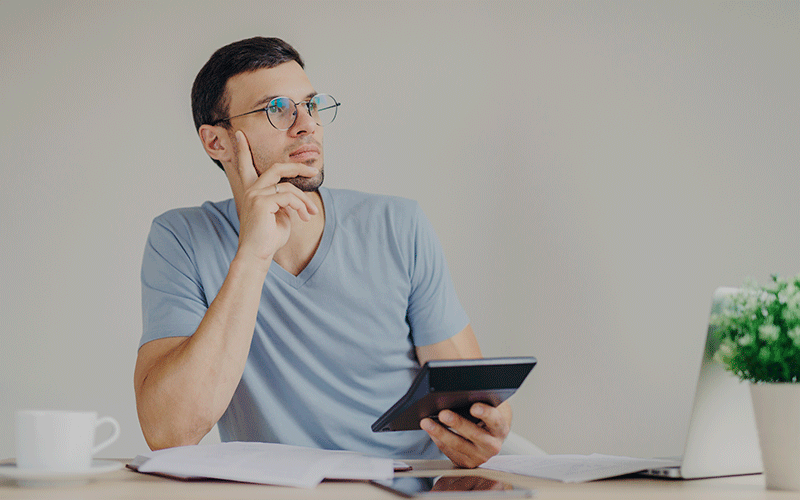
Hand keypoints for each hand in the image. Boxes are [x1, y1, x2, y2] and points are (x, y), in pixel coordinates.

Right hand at [229, 131, 318, 266]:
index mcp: (252, 192)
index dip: (243, 150)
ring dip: (304, 201)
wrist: (257, 256)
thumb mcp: (280, 216)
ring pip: (289, 187)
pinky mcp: (261, 202)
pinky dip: (300, 206)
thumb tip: (296, 197)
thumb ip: (284, 202)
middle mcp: (251, 190)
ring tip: (310, 214)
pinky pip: (289, 197)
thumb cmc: (268, 239)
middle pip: (275, 168)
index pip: (245, 166)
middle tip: (313, 169)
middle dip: (296, 167)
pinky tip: (304, 217)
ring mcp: (255, 194)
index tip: (240, 134)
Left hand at [421, 402, 510, 468]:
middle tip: (443, 413)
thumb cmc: (485, 417)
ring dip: (440, 433)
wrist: (489, 435)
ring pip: (458, 445)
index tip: (474, 407)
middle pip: (474, 434)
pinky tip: (431, 431)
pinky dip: (439, 441)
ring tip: (428, 422)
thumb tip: (461, 393)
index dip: (485, 413)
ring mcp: (479, 456)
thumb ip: (480, 401)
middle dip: (457, 423)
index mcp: (500, 428)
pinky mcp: (466, 463)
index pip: (495, 420)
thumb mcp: (488, 407)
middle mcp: (492, 445)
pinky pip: (450, 452)